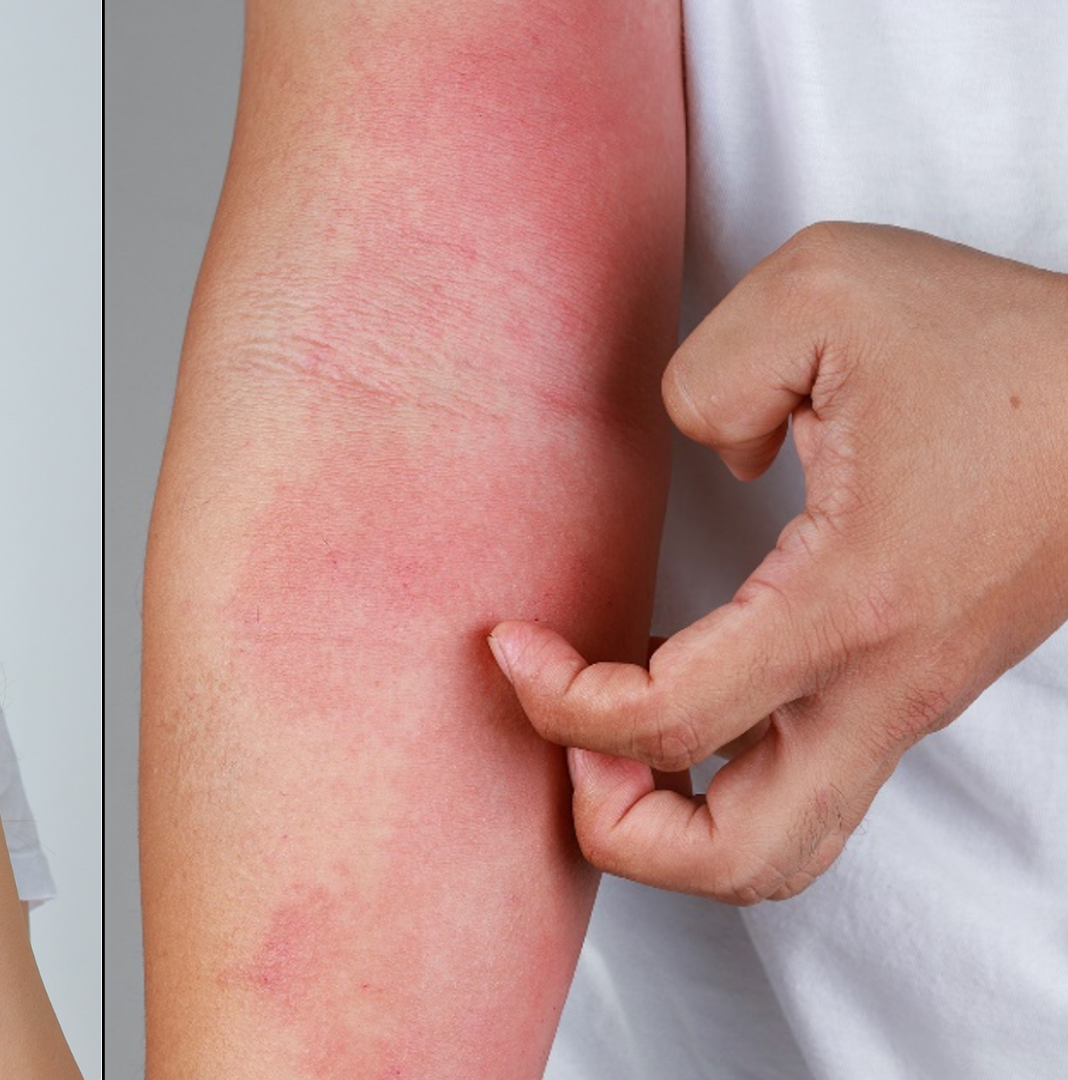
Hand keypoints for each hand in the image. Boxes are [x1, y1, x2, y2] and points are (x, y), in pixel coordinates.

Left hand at [486, 221, 1067, 903]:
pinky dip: (723, 775)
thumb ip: (709, 375)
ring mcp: (906, 703)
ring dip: (673, 821)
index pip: (667, 721)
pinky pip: (808, 785)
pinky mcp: (916, 690)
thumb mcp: (826, 290)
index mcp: (847, 605)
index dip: (556, 702)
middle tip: (567, 740)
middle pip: (736, 860)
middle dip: (617, 828)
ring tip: (610, 732)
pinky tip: (679, 676)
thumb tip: (704, 454)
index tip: (510, 641)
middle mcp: (881, 686)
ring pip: (784, 850)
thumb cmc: (1002, 342)